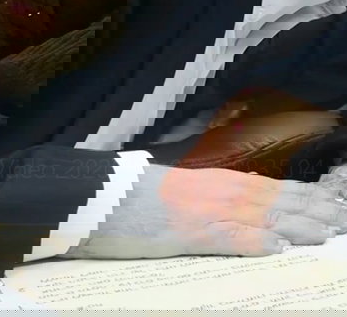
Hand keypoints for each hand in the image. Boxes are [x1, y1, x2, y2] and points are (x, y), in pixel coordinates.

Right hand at [64, 165, 346, 258]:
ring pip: (268, 217)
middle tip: (340, 219)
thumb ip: (207, 193)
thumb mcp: (177, 188)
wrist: (104, 195)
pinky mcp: (196, 232)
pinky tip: (280, 248)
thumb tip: (232, 200)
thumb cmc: (134, 195)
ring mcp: (210, 210)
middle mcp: (221, 191)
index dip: (304, 195)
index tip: (329, 200)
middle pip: (280, 201)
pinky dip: (261, 243)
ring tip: (327, 232)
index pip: (272, 187)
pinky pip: (236, 238)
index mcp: (217, 179)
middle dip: (314, 210)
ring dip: (301, 225)